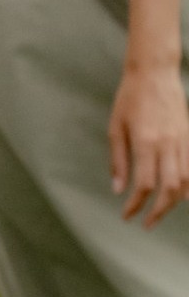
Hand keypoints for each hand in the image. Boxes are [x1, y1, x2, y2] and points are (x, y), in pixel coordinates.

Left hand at [108, 65, 188, 226]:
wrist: (154, 73)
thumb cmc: (129, 100)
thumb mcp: (115, 129)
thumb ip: (118, 160)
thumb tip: (119, 189)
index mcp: (146, 142)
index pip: (145, 184)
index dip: (136, 204)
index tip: (127, 215)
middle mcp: (168, 143)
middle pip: (170, 187)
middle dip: (159, 210)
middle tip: (147, 224)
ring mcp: (183, 138)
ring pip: (187, 179)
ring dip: (175, 201)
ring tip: (162, 213)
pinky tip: (186, 197)